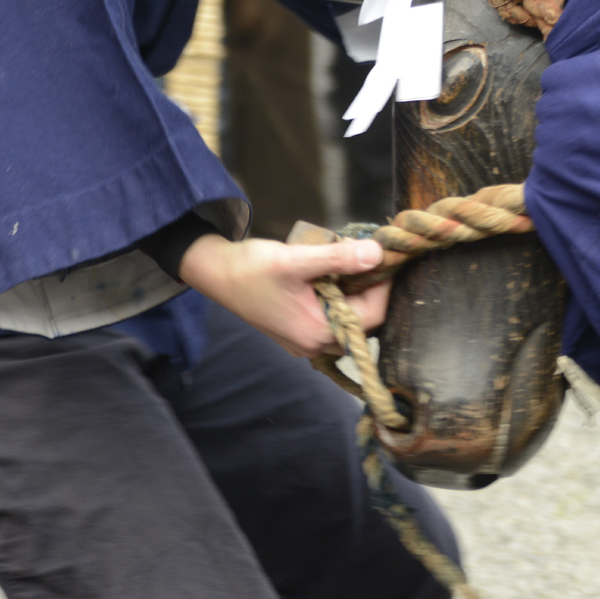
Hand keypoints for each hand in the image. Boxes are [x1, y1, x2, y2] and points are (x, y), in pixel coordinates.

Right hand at [179, 234, 392, 357]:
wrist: (214, 273)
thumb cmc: (251, 268)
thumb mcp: (296, 259)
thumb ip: (339, 258)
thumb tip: (377, 254)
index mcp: (317, 333)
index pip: (372, 314)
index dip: (383, 285)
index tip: (385, 258)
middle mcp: (314, 344)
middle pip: (363, 319)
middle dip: (368, 287)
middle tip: (365, 256)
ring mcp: (305, 341)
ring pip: (348, 318)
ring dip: (353, 291)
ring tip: (347, 262)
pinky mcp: (298, 331)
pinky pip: (331, 317)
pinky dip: (338, 296)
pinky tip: (330, 274)